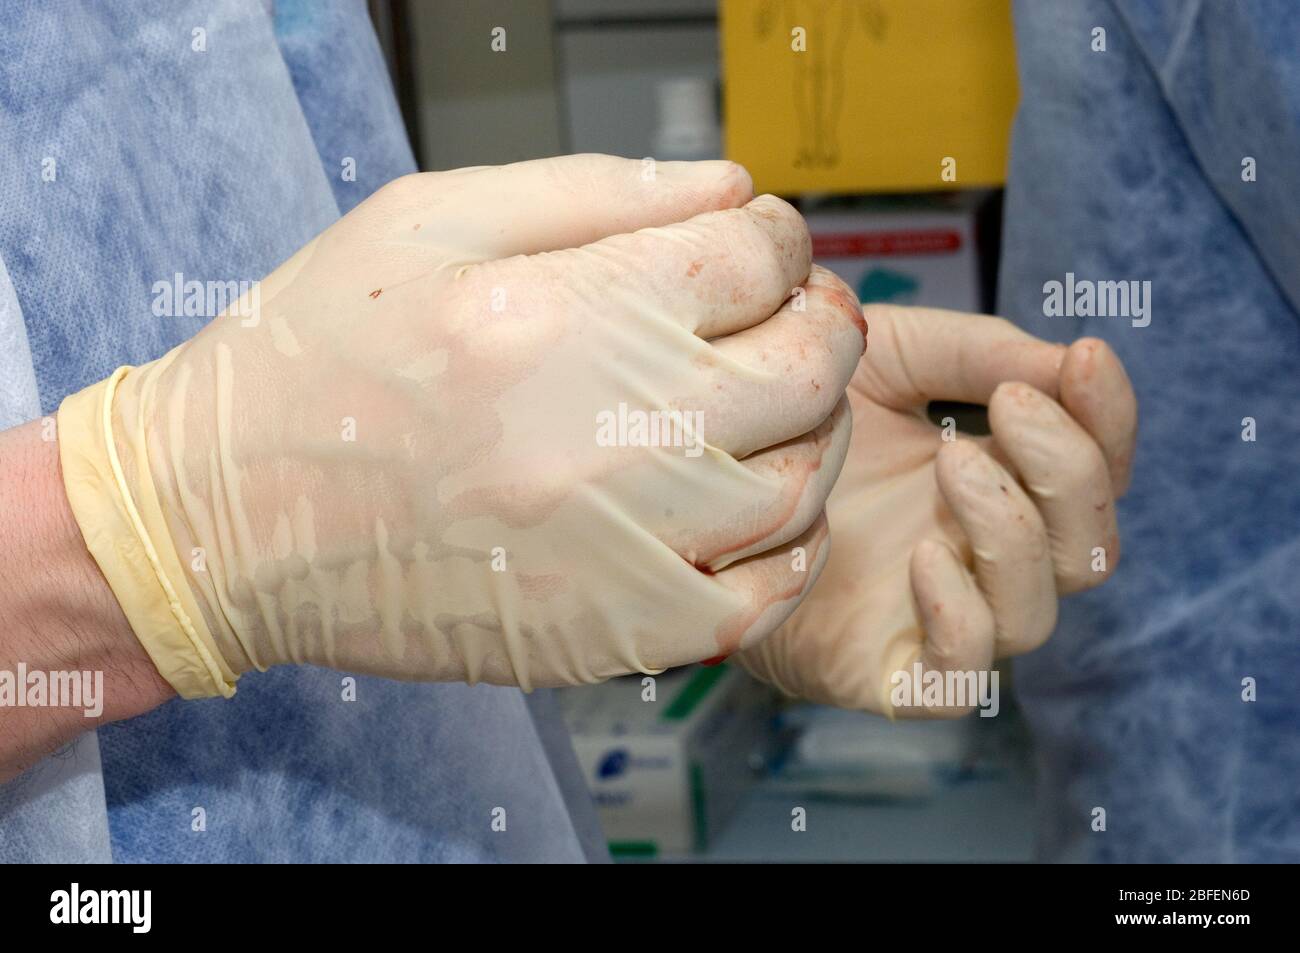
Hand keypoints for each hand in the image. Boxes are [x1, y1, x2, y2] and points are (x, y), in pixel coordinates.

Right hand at [57, 155, 866, 695]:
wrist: (226, 520)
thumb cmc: (315, 361)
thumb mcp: (426, 222)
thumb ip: (592, 189)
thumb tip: (728, 186)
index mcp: (560, 316)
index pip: (755, 260)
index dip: (779, 237)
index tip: (760, 241)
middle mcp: (605, 438)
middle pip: (804, 368)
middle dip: (821, 322)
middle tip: (797, 312)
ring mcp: (618, 549)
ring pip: (798, 485)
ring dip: (814, 430)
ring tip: (777, 405)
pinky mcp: (609, 635)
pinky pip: (757, 602)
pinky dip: (787, 550)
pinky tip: (759, 512)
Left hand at [736, 305, 1136, 714]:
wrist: (696, 484)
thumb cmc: (798, 426)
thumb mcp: (887, 358)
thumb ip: (975, 352)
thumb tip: (1063, 361)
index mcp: (996, 484)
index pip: (1095, 470)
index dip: (1107, 417)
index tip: (1082, 354)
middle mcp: (980, 558)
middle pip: (1089, 548)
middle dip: (1071, 470)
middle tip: (1013, 403)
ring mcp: (936, 618)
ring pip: (1034, 613)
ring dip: (1013, 532)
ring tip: (951, 460)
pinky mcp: (883, 671)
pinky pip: (956, 679)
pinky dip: (960, 622)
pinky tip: (924, 556)